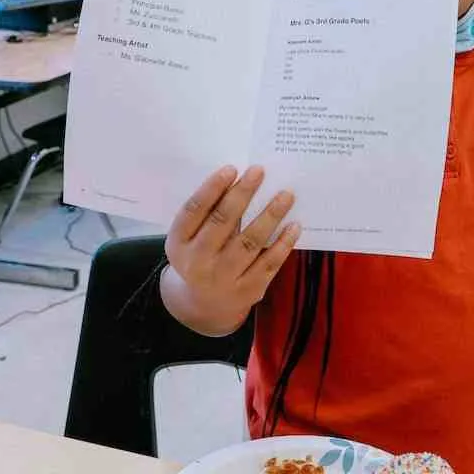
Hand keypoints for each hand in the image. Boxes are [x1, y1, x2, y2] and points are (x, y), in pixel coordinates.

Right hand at [162, 166, 299, 335]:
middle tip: (260, 171)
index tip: (232, 169)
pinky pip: (269, 263)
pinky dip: (284, 244)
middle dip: (242, 194)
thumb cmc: (201, 256)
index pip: (193, 211)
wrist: (204, 305)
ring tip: (285, 195)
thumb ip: (208, 214)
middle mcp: (198, 262)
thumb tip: (240, 179)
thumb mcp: (191, 238)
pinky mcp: (248, 290)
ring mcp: (223, 278)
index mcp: (179, 243)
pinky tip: (294, 225)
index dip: (211, 189)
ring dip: (270, 215)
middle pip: (222, 222)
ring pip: (250, 242)